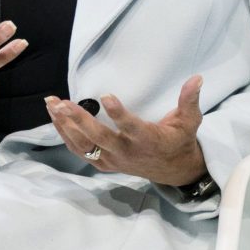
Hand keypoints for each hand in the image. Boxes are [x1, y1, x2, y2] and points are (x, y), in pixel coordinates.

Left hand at [45, 75, 206, 185]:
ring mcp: (113, 160)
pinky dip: (66, 135)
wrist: (173, 171)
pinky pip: (80, 151)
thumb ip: (189, 101)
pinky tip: (55, 118)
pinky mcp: (104, 163)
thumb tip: (197, 78)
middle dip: (79, 120)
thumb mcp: (189, 122)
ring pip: (84, 145)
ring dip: (66, 125)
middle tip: (62, 102)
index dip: (119, 114)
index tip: (106, 96)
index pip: (131, 127)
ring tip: (52, 104)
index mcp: (148, 140)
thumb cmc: (179, 141)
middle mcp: (127, 152)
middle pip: (99, 138)